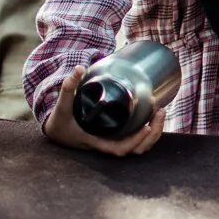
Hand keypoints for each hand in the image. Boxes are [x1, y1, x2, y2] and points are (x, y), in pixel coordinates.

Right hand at [41, 66, 164, 155]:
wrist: (56, 131)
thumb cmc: (60, 121)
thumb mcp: (63, 105)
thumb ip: (68, 87)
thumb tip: (79, 68)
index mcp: (96, 141)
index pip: (119, 148)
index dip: (135, 141)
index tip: (147, 126)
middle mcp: (107, 145)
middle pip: (135, 150)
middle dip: (152, 135)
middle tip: (160, 111)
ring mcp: (113, 143)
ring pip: (139, 148)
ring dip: (154, 134)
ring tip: (161, 112)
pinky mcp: (116, 138)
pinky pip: (136, 141)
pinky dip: (148, 133)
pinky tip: (154, 116)